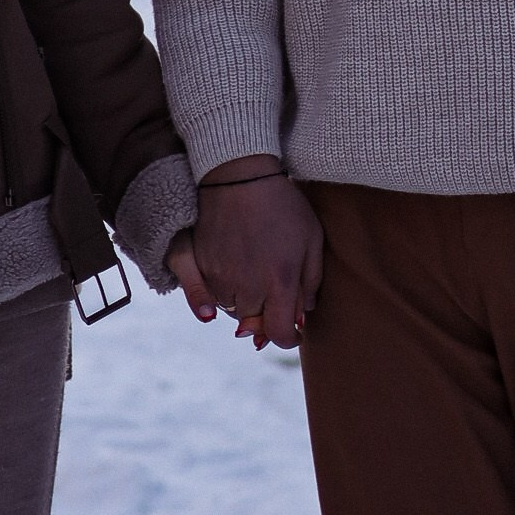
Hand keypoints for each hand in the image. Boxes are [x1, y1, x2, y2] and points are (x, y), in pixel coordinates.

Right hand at [177, 162, 323, 347]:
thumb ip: (311, 281)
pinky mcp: (202, 267)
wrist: (239, 176)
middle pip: (255, 325)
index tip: (293, 331)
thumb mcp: (312, 238)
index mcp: (280, 281)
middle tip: (275, 294)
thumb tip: (304, 314)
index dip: (288, 338)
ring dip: (245, 304)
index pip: (280, 333)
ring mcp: (222, 277)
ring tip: (255, 275)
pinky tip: (236, 270)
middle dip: (267, 316)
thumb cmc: (283, 205)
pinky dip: (224, 292)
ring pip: (232, 311)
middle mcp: (248, 286)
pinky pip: (213, 296)